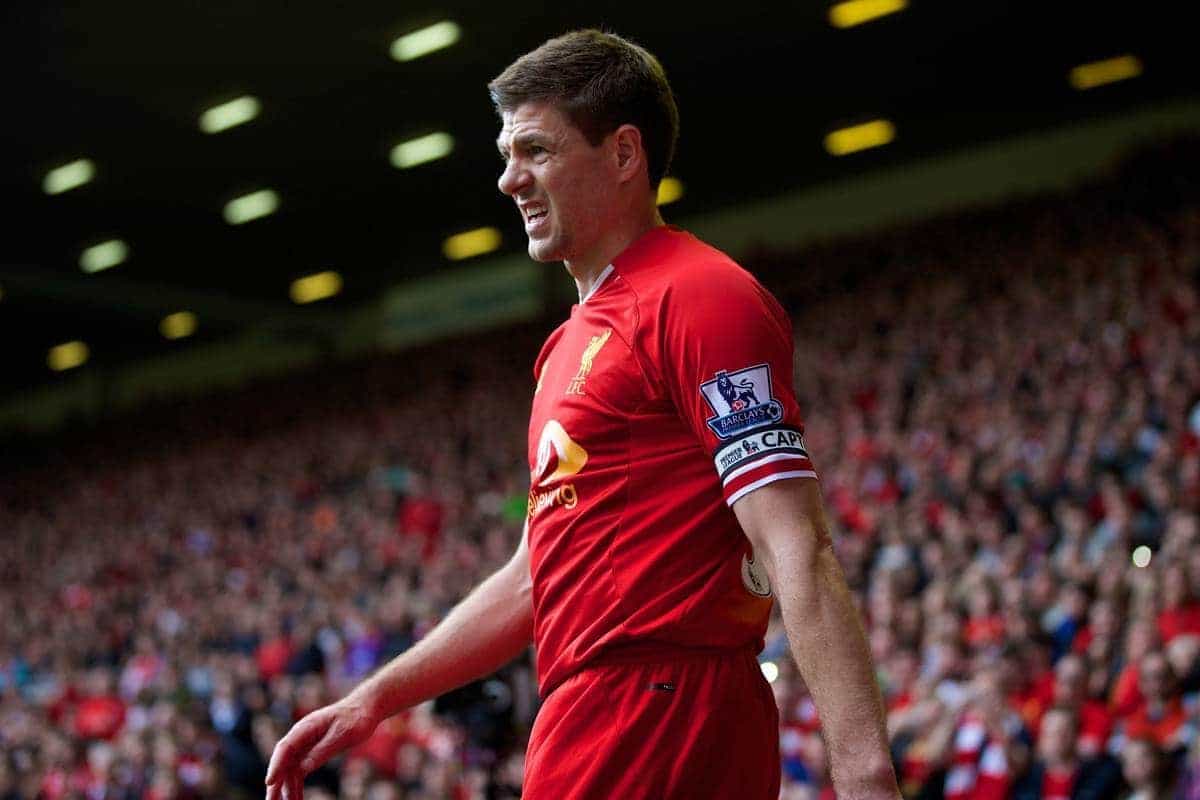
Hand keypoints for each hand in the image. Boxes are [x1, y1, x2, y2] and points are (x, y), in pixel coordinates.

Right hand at [265, 695, 379, 799]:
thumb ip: (322, 751)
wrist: (366, 708)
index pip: (285, 748)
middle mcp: (301, 736)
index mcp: (306, 727)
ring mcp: (305, 744)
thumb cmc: (356, 718)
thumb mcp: (342, 735)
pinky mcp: (312, 751)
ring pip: (290, 769)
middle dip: (276, 782)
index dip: (276, 766)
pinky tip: (296, 798)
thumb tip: (303, 768)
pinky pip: (300, 770)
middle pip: (283, 761)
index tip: (270, 782)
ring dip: (286, 787)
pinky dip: (297, 784)